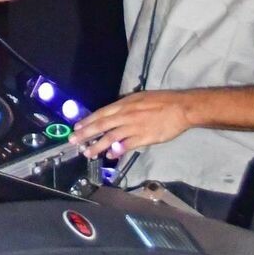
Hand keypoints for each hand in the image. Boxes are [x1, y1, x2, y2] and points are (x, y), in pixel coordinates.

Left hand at [72, 92, 194, 159]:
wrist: (180, 107)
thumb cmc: (161, 101)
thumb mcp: (139, 98)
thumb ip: (125, 107)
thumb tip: (113, 115)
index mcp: (124, 104)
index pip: (101, 113)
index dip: (88, 121)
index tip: (77, 128)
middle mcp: (126, 115)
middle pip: (102, 125)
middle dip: (86, 134)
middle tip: (73, 141)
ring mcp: (134, 126)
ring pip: (111, 137)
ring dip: (98, 145)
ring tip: (88, 153)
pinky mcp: (144, 137)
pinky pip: (127, 145)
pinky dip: (117, 150)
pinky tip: (110, 156)